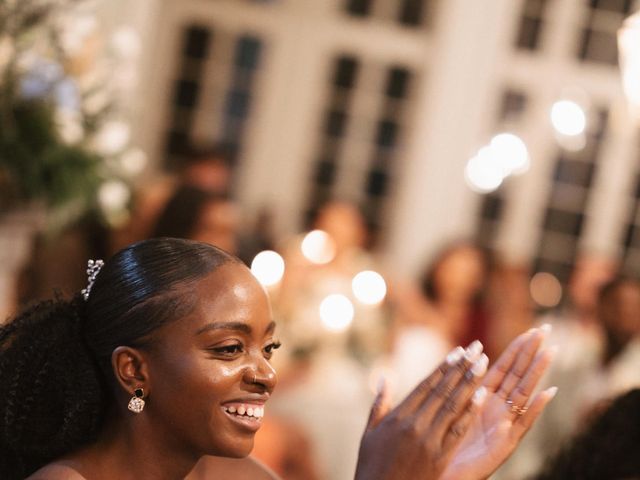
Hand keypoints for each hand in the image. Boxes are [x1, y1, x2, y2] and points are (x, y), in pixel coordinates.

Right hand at [354, 342, 488, 479]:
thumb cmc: (372, 466)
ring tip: (483, 364)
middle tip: (478, 349)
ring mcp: (428, 441)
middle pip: (442, 390)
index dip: (444, 367)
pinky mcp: (439, 458)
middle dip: (462, 368)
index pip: (426, 385)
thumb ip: (379, 403)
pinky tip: (481, 396)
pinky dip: (470, 412)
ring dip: (470, 383)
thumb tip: (384, 376)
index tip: (459, 351)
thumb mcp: (370, 433)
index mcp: (398, 417)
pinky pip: (457, 431)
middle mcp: (414, 424)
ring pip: (453, 405)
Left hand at [441, 327, 557, 479]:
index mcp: (484, 397)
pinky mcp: (506, 443)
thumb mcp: (452, 407)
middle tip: (547, 330)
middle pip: (518, 375)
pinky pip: (523, 423)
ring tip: (551, 351)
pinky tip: (549, 392)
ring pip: (524, 392)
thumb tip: (467, 354)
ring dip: (537, 372)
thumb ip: (462, 383)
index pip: (504, 367)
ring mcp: (504, 424)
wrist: (444, 472)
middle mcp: (498, 408)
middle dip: (532, 352)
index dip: (517, 349)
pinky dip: (536, 407)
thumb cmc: (445, 441)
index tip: (531, 329)